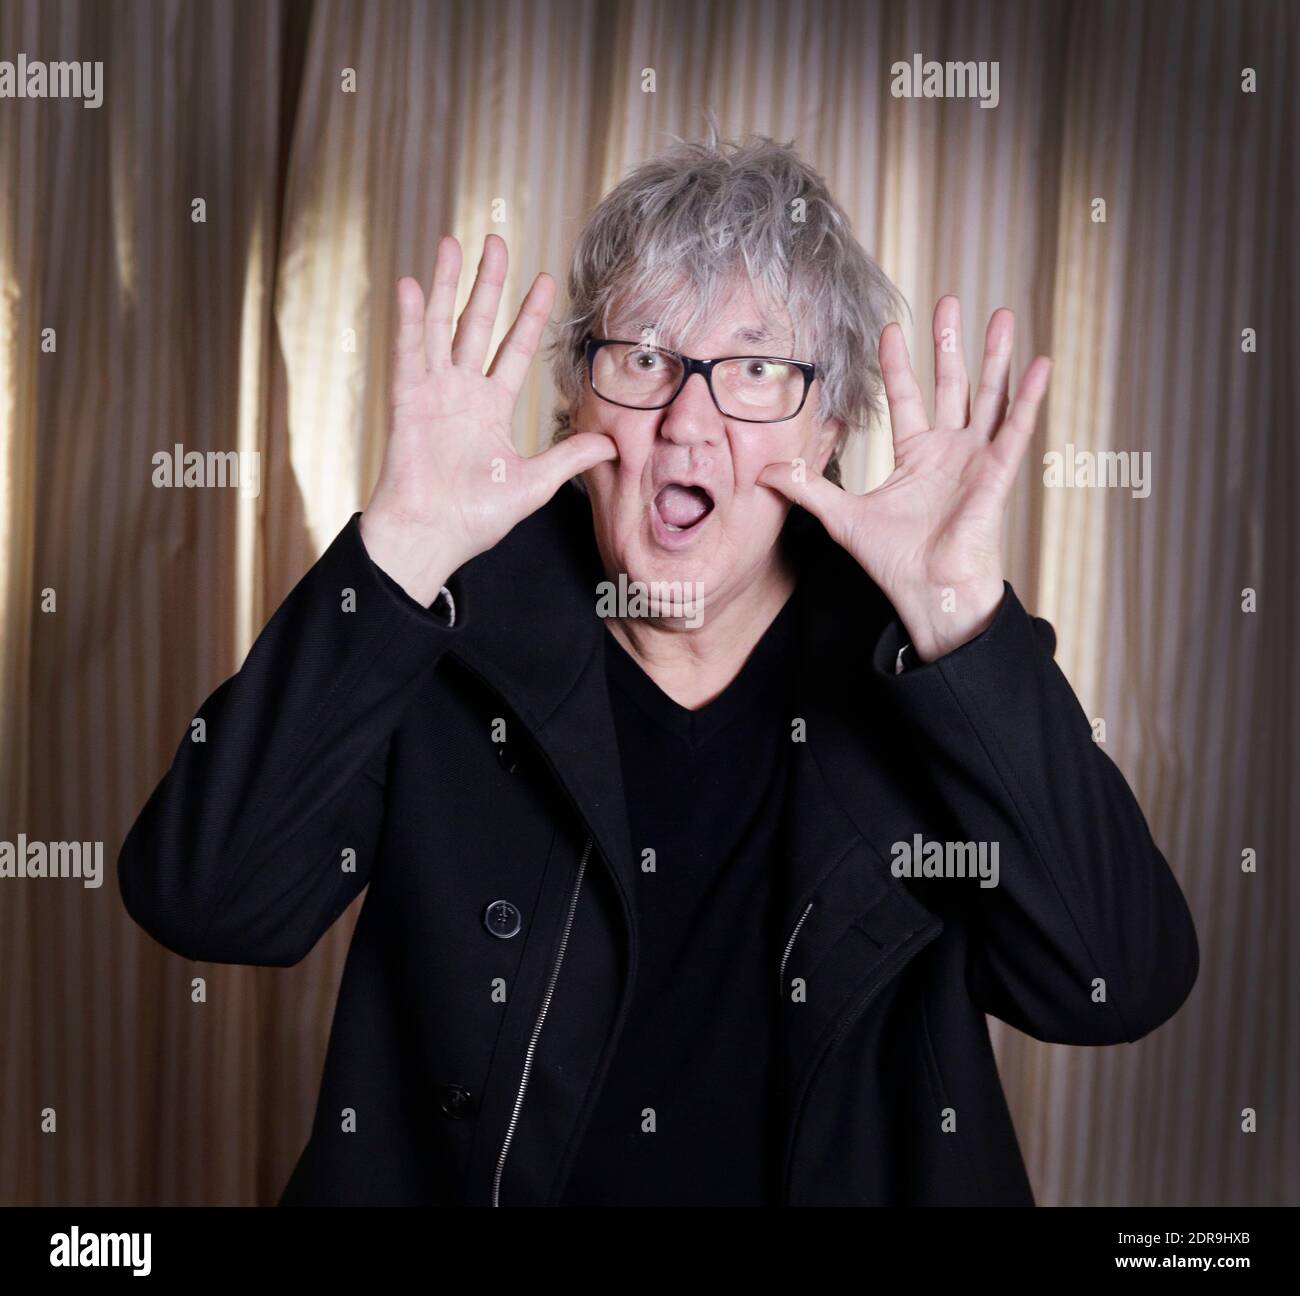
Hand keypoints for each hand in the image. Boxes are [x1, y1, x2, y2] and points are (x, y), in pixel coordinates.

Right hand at [361, 234, 616, 604]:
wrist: (434, 537)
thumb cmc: (476, 518)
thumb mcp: (536, 482)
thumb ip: (570, 457)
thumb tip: (613, 443)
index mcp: (491, 408)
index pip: (515, 349)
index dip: (529, 316)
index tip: (545, 280)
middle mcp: (462, 392)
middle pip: (476, 324)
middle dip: (488, 283)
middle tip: (496, 241)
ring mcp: (432, 392)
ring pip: (440, 326)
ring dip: (445, 284)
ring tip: (452, 243)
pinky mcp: (407, 400)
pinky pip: (409, 353)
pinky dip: (410, 320)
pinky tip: (412, 284)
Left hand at [759, 297, 1051, 660]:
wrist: (927, 591)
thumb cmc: (894, 560)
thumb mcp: (842, 516)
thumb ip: (808, 487)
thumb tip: (766, 470)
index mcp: (915, 455)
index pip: (907, 397)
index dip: (898, 364)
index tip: (891, 329)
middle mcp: (948, 450)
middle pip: (951, 384)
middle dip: (948, 343)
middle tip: (947, 301)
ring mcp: (976, 458)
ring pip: (988, 395)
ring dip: (995, 356)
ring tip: (1000, 314)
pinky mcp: (997, 473)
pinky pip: (1016, 429)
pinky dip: (1029, 397)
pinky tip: (1040, 363)